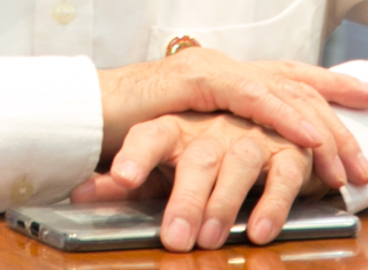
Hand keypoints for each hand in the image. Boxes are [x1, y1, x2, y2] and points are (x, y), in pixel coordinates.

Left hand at [72, 111, 318, 250]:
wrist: (267, 129)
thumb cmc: (203, 153)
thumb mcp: (162, 167)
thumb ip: (127, 181)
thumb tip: (79, 195)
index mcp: (176, 127)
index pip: (149, 134)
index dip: (135, 155)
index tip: (121, 177)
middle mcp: (213, 128)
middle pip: (198, 158)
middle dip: (186, 200)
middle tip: (174, 240)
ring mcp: (252, 137)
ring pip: (239, 162)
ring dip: (225, 203)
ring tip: (209, 241)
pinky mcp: (288, 152)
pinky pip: (284, 175)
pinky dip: (273, 204)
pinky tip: (260, 232)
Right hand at [98, 48, 367, 190]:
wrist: (83, 114)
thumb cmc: (128, 131)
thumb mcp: (188, 139)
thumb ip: (221, 144)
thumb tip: (255, 168)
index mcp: (227, 76)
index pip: (290, 77)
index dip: (333, 84)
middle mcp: (226, 65)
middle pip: (297, 86)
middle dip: (339, 119)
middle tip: (366, 161)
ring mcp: (212, 68)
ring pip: (283, 91)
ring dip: (319, 129)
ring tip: (345, 161)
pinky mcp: (196, 79)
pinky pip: (251, 96)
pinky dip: (283, 117)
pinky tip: (307, 138)